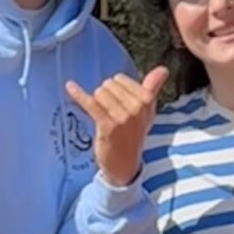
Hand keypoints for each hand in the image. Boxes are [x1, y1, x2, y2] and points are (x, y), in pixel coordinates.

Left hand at [65, 67, 169, 185]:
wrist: (125, 164)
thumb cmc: (133, 134)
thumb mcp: (146, 111)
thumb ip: (153, 87)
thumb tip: (163, 69)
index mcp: (147, 101)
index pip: (120, 79)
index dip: (114, 90)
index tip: (117, 103)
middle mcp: (137, 108)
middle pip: (108, 85)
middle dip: (105, 96)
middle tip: (110, 113)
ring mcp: (123, 117)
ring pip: (99, 94)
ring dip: (96, 103)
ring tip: (103, 117)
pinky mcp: (108, 126)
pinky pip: (90, 103)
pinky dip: (78, 94)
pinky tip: (70, 86)